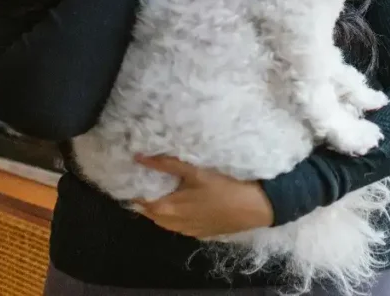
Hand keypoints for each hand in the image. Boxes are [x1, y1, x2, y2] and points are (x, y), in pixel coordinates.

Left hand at [131, 154, 274, 237]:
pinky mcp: (198, 233)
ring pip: (163, 220)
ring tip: (164, 188)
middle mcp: (171, 224)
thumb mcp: (194, 172)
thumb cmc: (223, 187)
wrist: (254, 208)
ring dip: (159, 206)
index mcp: (166, 209)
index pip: (138, 200)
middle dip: (145, 196)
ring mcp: (186, 230)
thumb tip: (138, 157)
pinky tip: (183, 202)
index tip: (134, 173)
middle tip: (148, 177)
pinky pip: (177, 224)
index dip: (135, 186)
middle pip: (149, 212)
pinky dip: (174, 214)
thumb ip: (166, 164)